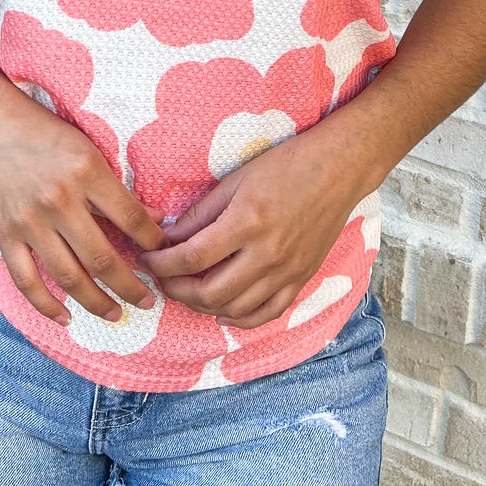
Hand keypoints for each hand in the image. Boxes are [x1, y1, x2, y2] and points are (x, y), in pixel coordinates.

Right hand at [0, 74, 167, 328]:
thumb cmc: (41, 129)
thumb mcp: (87, 146)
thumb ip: (115, 185)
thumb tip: (153, 219)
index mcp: (87, 172)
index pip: (131, 219)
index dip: (153, 243)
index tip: (163, 256)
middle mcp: (59, 200)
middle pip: (103, 258)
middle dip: (131, 286)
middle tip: (148, 302)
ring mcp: (29, 221)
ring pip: (69, 277)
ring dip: (96, 303)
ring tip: (116, 315)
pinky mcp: (3, 233)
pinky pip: (26, 280)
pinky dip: (46, 305)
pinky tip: (65, 318)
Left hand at [136, 129, 364, 329]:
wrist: (338, 170)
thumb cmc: (286, 165)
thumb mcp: (236, 180)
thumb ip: (201, 214)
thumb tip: (169, 238)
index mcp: (247, 222)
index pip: (193, 257)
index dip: (163, 265)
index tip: (147, 260)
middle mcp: (267, 253)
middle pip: (210, 292)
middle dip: (177, 291)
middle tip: (163, 280)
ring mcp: (286, 271)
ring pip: (235, 309)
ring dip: (203, 306)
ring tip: (188, 291)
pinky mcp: (301, 279)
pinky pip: (267, 314)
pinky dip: (240, 320)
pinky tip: (222, 312)